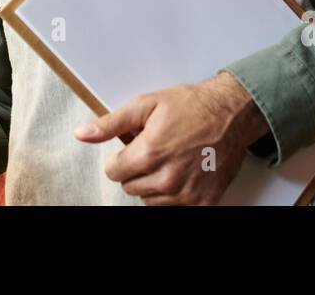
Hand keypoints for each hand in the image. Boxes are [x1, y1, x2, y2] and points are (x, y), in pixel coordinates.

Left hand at [73, 71, 268, 204]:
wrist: (231, 114)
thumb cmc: (192, 106)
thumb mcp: (146, 105)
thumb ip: (111, 123)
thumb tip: (83, 134)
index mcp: (148, 154)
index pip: (113, 172)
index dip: (120, 158)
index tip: (132, 149)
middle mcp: (166, 178)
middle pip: (130, 187)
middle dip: (137, 170)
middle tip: (154, 151)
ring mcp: (185, 193)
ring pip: (149, 201)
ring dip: (153, 185)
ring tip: (169, 161)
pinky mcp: (202, 202)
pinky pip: (173, 209)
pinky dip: (173, 195)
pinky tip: (182, 174)